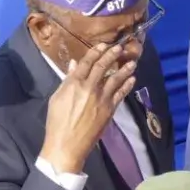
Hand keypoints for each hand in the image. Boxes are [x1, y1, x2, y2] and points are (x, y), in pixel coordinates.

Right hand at [38, 44, 133, 173]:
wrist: (67, 144)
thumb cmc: (57, 122)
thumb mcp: (56, 98)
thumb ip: (67, 80)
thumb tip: (73, 64)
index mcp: (74, 83)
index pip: (87, 62)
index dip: (95, 51)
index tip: (103, 44)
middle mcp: (90, 87)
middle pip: (103, 66)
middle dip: (112, 55)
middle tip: (119, 47)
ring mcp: (102, 98)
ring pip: (116, 79)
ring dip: (125, 69)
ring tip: (132, 62)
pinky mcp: (110, 109)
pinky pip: (121, 94)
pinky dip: (127, 85)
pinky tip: (132, 79)